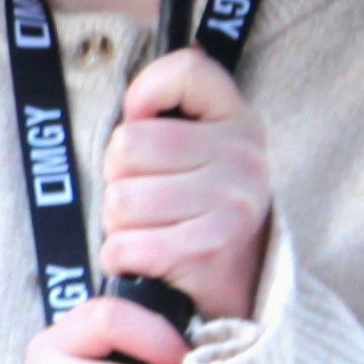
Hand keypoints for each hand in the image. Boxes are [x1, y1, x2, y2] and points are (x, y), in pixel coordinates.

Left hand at [99, 46, 272, 324]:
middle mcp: (244, 160)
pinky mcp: (205, 252)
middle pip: (127, 145)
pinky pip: (123, 245)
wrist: (243, 294)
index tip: (149, 124)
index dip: (147, 93)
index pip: (186, 70)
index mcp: (241, 124)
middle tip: (149, 200)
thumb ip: (173, 114)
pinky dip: (122, 258)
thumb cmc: (202, 214)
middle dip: (120, 178)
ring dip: (120, 224)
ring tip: (153, 232)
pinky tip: (149, 260)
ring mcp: (229, 206)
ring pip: (119, 198)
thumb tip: (136, 101)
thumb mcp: (203, 153)